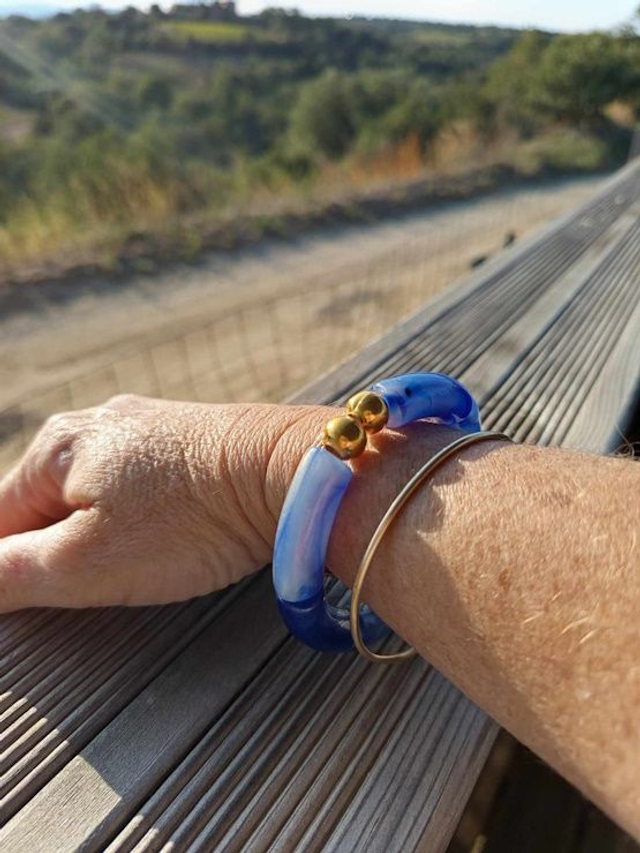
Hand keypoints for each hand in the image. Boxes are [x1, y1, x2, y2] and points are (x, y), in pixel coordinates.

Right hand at [0, 394, 328, 610]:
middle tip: (87, 591)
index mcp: (56, 448)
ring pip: (97, 495)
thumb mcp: (86, 562)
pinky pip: (143, 487)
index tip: (31, 599)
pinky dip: (142, 519)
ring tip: (131, 567)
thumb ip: (12, 573)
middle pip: (47, 504)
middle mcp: (98, 426)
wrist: (291, 472)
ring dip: (100, 537)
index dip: (7, 570)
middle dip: (56, 553)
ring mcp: (150, 429)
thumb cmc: (191, 517)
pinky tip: (165, 538)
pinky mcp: (193, 441)